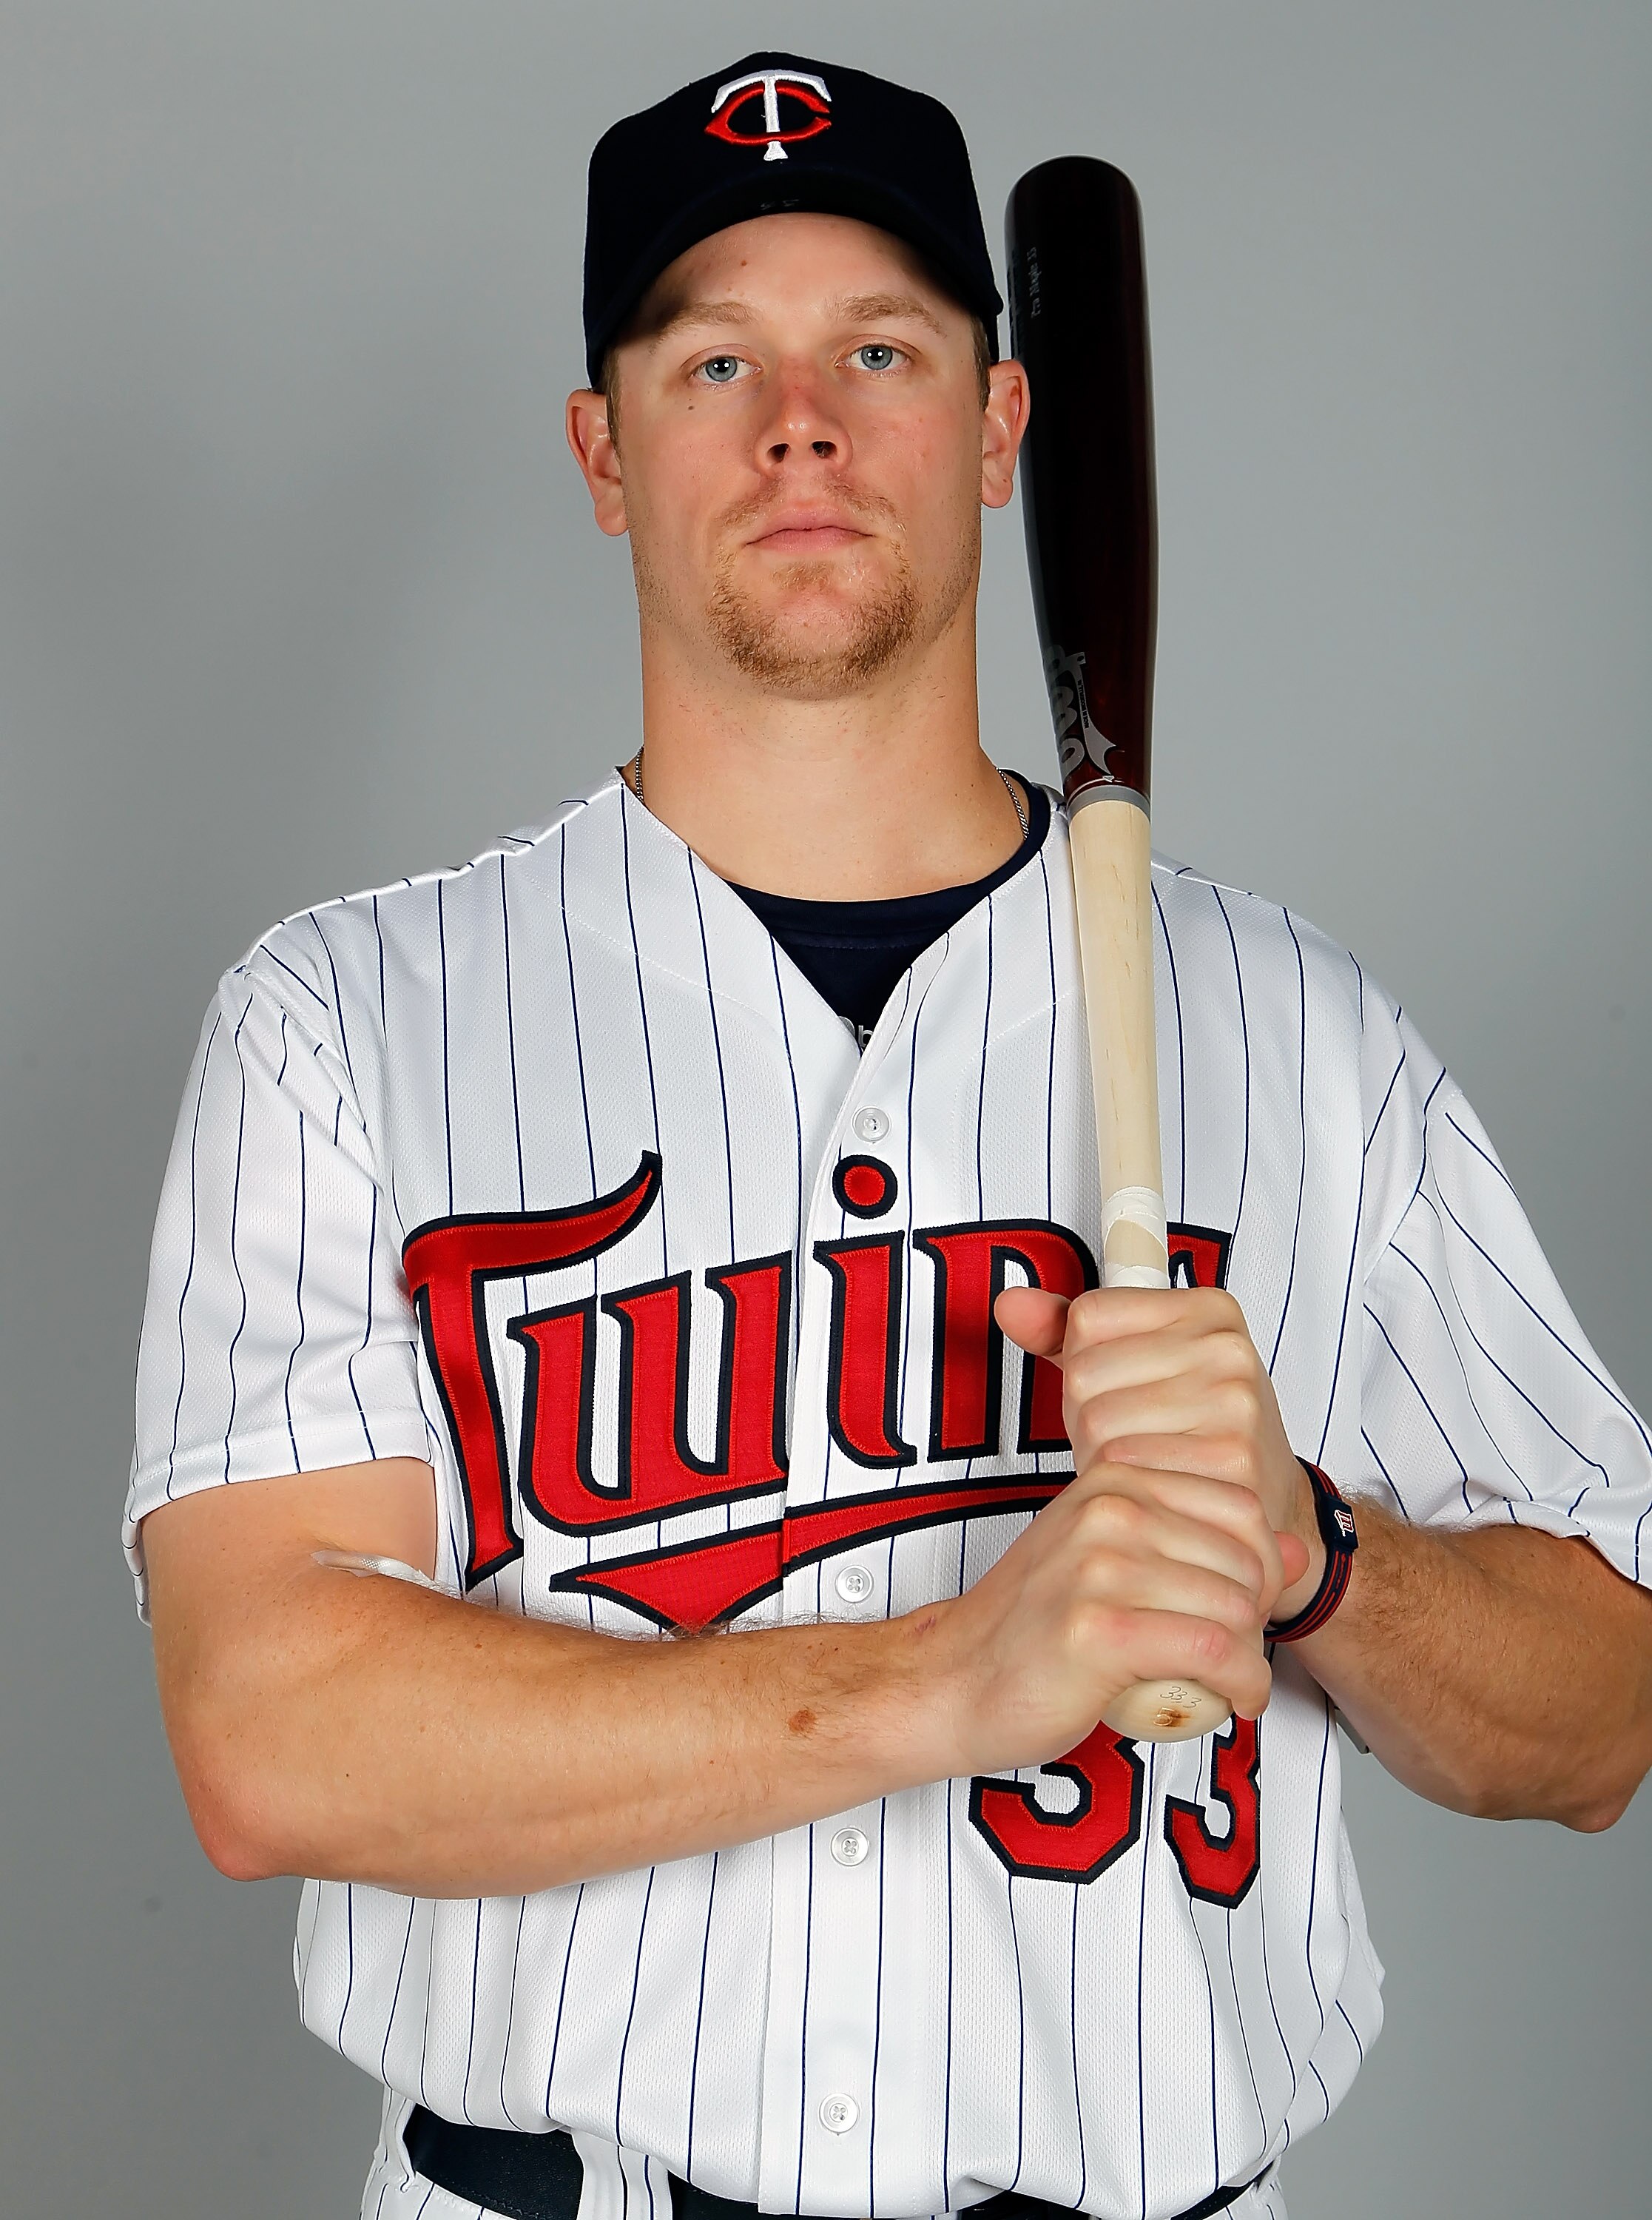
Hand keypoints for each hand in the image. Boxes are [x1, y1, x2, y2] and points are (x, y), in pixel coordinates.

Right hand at [930, 1443, 1289, 1774]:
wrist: (952, 1677)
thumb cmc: (1032, 1625)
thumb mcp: (1114, 1561)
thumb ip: (1197, 1546)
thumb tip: (1291, 1548)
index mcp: (1114, 1475)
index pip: (1241, 1506)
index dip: (1261, 1565)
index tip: (1240, 1605)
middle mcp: (1110, 1507)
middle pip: (1247, 1560)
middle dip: (1260, 1616)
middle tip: (1234, 1652)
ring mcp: (1102, 1564)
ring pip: (1237, 1608)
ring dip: (1251, 1659)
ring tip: (1230, 1680)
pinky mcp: (1101, 1628)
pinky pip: (1215, 1653)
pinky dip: (1242, 1685)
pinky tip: (1234, 1700)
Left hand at [998, 1283, 1320, 1620]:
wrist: (1263, 1499)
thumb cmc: (1192, 1426)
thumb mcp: (1135, 1361)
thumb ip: (1066, 1330)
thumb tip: (1010, 1305)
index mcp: (1206, 1308)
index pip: (1087, 1317)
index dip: (1085, 1363)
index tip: (1124, 1385)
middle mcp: (1226, 1348)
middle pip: (1086, 1374)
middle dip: (1089, 1416)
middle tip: (1133, 1435)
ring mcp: (1233, 1403)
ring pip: (1098, 1422)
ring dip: (1101, 1454)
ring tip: (1145, 1460)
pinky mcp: (1228, 1459)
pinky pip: (1124, 1467)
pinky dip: (1122, 1485)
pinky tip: (1155, 1485)